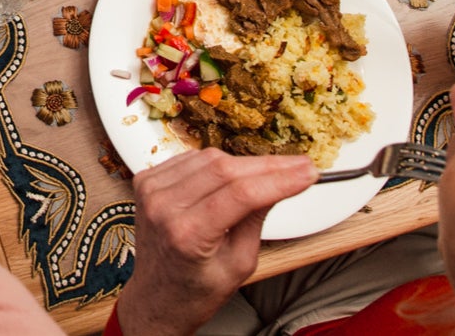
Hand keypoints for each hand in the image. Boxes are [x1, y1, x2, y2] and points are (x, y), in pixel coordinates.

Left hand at [115, 149, 314, 335]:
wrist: (155, 296)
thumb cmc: (196, 289)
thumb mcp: (239, 264)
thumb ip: (256, 220)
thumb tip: (280, 183)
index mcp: (187, 234)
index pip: (240, 193)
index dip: (279, 179)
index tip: (307, 172)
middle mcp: (164, 206)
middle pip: (225, 169)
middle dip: (269, 165)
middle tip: (301, 166)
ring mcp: (152, 190)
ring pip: (209, 158)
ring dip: (246, 162)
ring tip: (274, 172)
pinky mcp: (147, 180)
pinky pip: (191, 160)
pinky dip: (217, 163)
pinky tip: (237, 173)